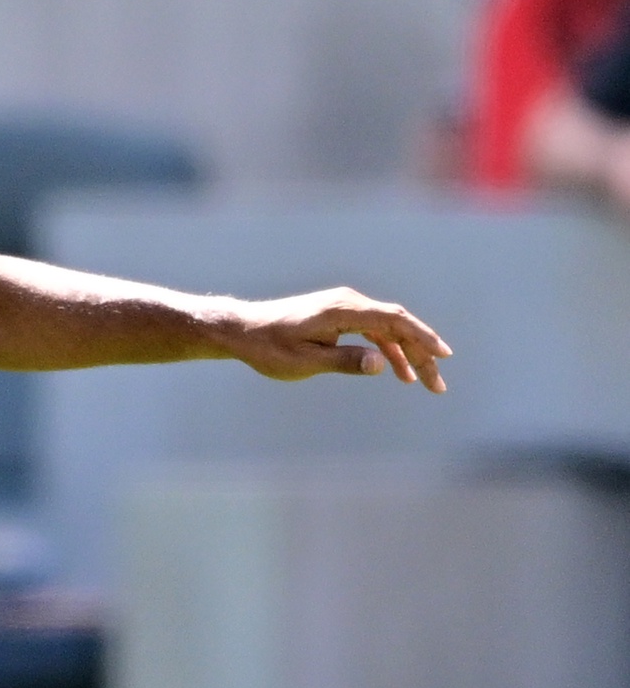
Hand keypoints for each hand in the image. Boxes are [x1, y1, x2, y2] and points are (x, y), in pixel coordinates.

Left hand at [220, 288, 450, 393]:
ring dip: (406, 354)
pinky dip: (386, 349)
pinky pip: (372, 331)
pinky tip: (396, 370)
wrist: (244, 331)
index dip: (423, 338)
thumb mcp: (306, 361)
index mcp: (344, 310)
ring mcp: (344, 308)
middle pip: (397, 325)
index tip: (443, 356)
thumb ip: (344, 361)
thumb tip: (380, 365)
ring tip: (422, 382)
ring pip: (387, 329)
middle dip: (421, 353)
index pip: (395, 321)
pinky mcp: (338, 316)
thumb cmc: (271, 348)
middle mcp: (348, 303)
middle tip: (437, 384)